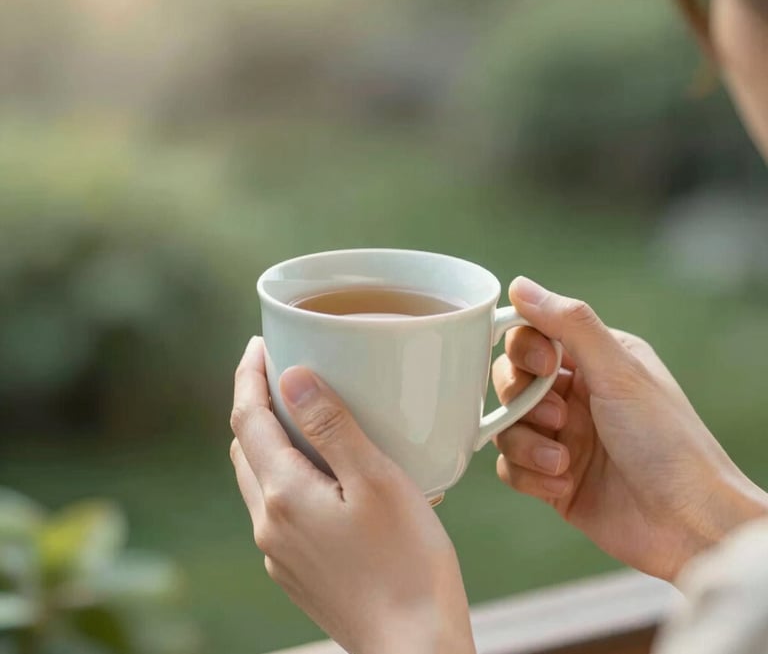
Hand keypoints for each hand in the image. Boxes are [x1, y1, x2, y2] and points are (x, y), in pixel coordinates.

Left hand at [229, 338, 475, 653]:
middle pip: (246, 447)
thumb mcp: (375, 480)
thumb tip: (290, 377)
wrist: (413, 646)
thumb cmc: (407, 562)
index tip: (257, 344)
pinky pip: (280, 507)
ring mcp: (280, 551)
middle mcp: (269, 523)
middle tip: (282, 371)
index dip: (248, 376)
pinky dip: (289, 474)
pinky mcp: (297, 569)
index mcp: (283, 494)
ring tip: (306, 415)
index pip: (247, 418)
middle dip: (256, 404)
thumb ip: (330, 426)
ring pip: (261, 478)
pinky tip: (327, 473)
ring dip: (271, 440)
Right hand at [492, 277, 767, 580]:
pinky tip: (563, 484)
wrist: (688, 524)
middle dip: (523, 401)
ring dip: (527, 444)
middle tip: (558, 417)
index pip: (531, 337)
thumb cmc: (666, 441)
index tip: (545, 367)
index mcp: (594, 361)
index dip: (525, 350)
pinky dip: (531, 476)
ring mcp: (561, 437)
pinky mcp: (551, 478)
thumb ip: (569, 324)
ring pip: (505, 426)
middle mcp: (574, 395)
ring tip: (563, 461)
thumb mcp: (619, 371)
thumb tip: (520, 284)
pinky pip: (510, 467)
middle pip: (509, 381)